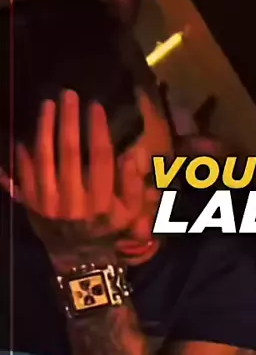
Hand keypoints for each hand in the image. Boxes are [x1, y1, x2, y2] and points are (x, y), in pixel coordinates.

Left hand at [1, 90, 142, 272]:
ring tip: (47, 105)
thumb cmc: (109, 229)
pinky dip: (23, 155)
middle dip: (69, 120)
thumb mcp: (130, 212)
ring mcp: (49, 203)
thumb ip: (133, 185)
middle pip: (70, 152)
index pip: (101, 158)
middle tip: (68, 95)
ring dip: (45, 128)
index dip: (98, 130)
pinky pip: (25, 175)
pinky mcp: (33, 206)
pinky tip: (26, 136)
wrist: (79, 258)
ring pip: (44, 158)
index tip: (96, 106)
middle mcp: (74, 200)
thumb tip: (130, 155)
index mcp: (101, 201)